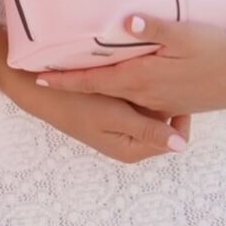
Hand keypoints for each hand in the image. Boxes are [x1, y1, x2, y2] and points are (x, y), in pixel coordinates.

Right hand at [10, 68, 191, 163]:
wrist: (44, 94)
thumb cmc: (79, 105)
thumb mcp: (116, 117)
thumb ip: (148, 130)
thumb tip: (182, 146)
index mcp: (134, 150)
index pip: (174, 137)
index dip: (180, 114)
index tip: (177, 89)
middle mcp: (131, 145)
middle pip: (163, 126)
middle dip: (166, 104)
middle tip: (166, 79)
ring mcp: (121, 131)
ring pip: (150, 114)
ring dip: (152, 98)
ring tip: (152, 76)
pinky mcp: (113, 118)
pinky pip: (136, 108)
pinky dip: (138, 95)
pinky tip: (135, 77)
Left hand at [34, 13, 225, 113]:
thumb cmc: (216, 51)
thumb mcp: (184, 34)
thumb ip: (153, 27)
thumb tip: (124, 21)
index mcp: (140, 77)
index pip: (93, 80)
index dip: (65, 79)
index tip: (38, 77)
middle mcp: (144, 93)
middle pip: (99, 90)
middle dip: (72, 84)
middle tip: (45, 79)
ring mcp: (158, 100)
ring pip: (117, 97)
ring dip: (94, 90)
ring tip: (73, 80)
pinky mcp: (172, 100)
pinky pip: (137, 99)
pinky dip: (119, 93)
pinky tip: (117, 86)